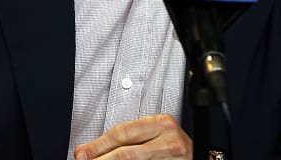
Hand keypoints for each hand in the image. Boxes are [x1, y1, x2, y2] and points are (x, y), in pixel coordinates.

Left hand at [73, 114, 190, 159]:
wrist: (199, 158)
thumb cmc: (172, 146)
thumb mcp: (154, 133)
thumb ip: (128, 137)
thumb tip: (90, 149)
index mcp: (162, 124)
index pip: (123, 133)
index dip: (98, 145)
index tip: (81, 153)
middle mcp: (170, 141)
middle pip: (126, 153)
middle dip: (100, 159)